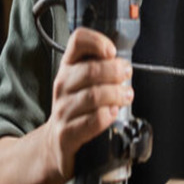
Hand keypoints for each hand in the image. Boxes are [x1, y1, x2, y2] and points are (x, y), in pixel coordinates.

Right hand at [45, 27, 133, 181]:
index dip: (97, 41)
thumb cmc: (78, 107)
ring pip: (93, 96)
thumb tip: (125, 63)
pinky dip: (106, 116)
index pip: (77, 41)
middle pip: (90, 71)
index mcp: (68, 67)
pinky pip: (91, 121)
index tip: (112, 52)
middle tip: (127, 75)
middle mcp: (62, 85)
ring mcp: (62, 110)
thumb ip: (102, 68)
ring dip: (116, 94)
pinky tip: (113, 113)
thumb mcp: (85, 82)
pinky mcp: (66, 133)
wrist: (56, 142)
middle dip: (115, 72)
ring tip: (127, 96)